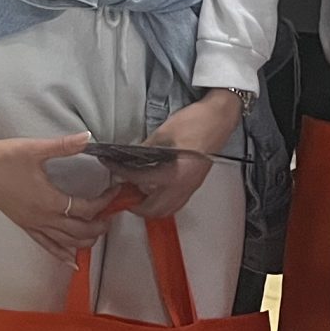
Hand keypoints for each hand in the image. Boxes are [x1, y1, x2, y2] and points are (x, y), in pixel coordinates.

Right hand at [0, 120, 119, 264]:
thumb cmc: (5, 157)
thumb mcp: (36, 148)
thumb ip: (64, 145)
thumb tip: (87, 137)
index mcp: (49, 201)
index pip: (86, 209)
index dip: (104, 202)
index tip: (114, 192)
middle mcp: (42, 217)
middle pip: (79, 231)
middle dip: (99, 227)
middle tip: (111, 216)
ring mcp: (32, 224)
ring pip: (65, 242)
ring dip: (84, 241)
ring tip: (98, 234)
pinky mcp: (24, 225)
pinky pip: (46, 245)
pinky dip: (61, 254)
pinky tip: (71, 261)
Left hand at [118, 92, 244, 221]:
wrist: (218, 119)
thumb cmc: (195, 122)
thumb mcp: (163, 134)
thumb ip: (144, 151)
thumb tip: (129, 159)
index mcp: (174, 174)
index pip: (139, 180)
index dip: (121, 173)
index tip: (112, 167)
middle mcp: (182, 187)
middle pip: (152, 209)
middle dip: (134, 203)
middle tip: (122, 189)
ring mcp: (190, 189)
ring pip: (165, 211)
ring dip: (148, 206)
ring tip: (136, 191)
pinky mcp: (194, 186)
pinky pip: (175, 205)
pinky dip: (161, 203)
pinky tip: (153, 190)